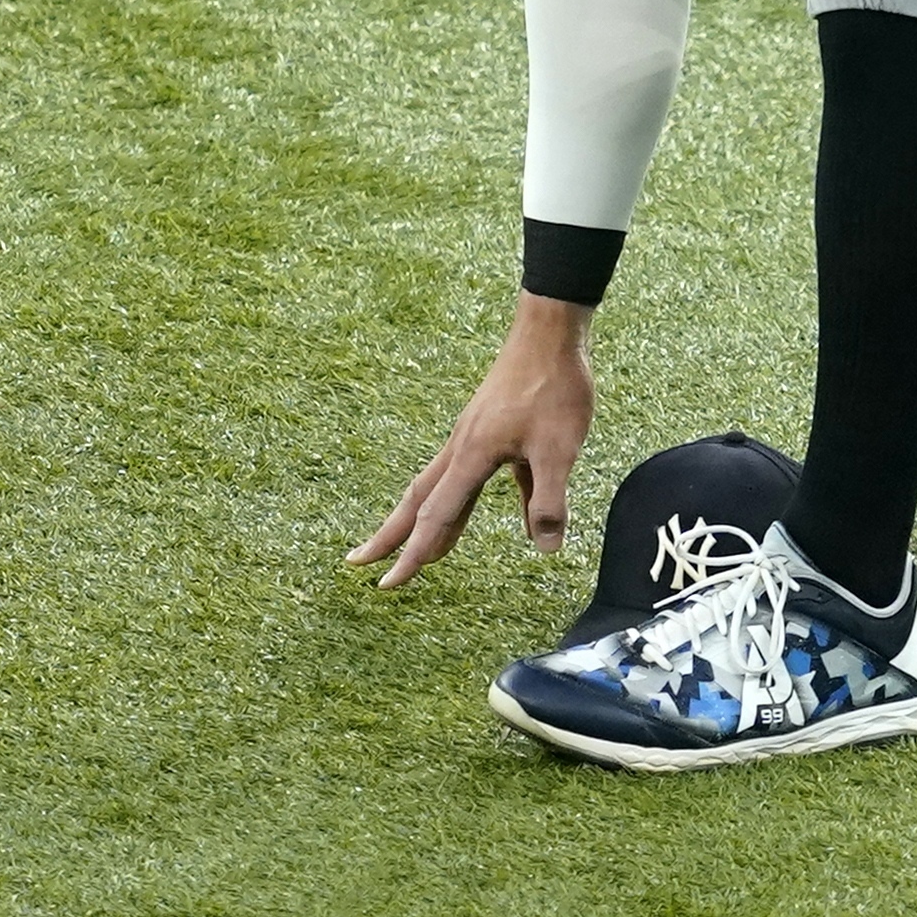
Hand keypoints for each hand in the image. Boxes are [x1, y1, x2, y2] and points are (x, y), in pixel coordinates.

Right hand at [350, 295, 596, 588]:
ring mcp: (471, 437)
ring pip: (436, 487)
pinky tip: (488, 520)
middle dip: (389, 536)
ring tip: (407, 549)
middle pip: (416, 501)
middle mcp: (461, 447)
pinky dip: (465, 503)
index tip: (387, 586)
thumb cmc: (553, 385)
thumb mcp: (559, 449)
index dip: (413, 555)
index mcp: (471, 455)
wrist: (550, 330)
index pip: (434, 516)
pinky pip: (468, 476)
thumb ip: (549, 501)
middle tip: (357, 564)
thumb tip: (543, 549)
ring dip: (419, 520)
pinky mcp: (487, 429)